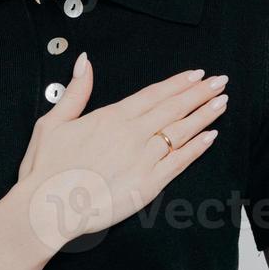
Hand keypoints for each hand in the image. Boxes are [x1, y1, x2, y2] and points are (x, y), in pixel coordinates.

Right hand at [9, 54, 229, 251]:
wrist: (47, 208)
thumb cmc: (46, 168)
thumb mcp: (53, 122)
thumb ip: (76, 91)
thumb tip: (84, 62)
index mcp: (111, 117)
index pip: (153, 94)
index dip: (178, 83)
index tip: (197, 74)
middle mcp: (132, 134)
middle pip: (173, 108)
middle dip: (199, 93)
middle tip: (220, 81)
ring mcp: (143, 159)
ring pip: (181, 132)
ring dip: (204, 115)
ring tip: (222, 102)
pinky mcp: (149, 185)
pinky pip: (179, 162)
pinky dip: (197, 148)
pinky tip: (210, 136)